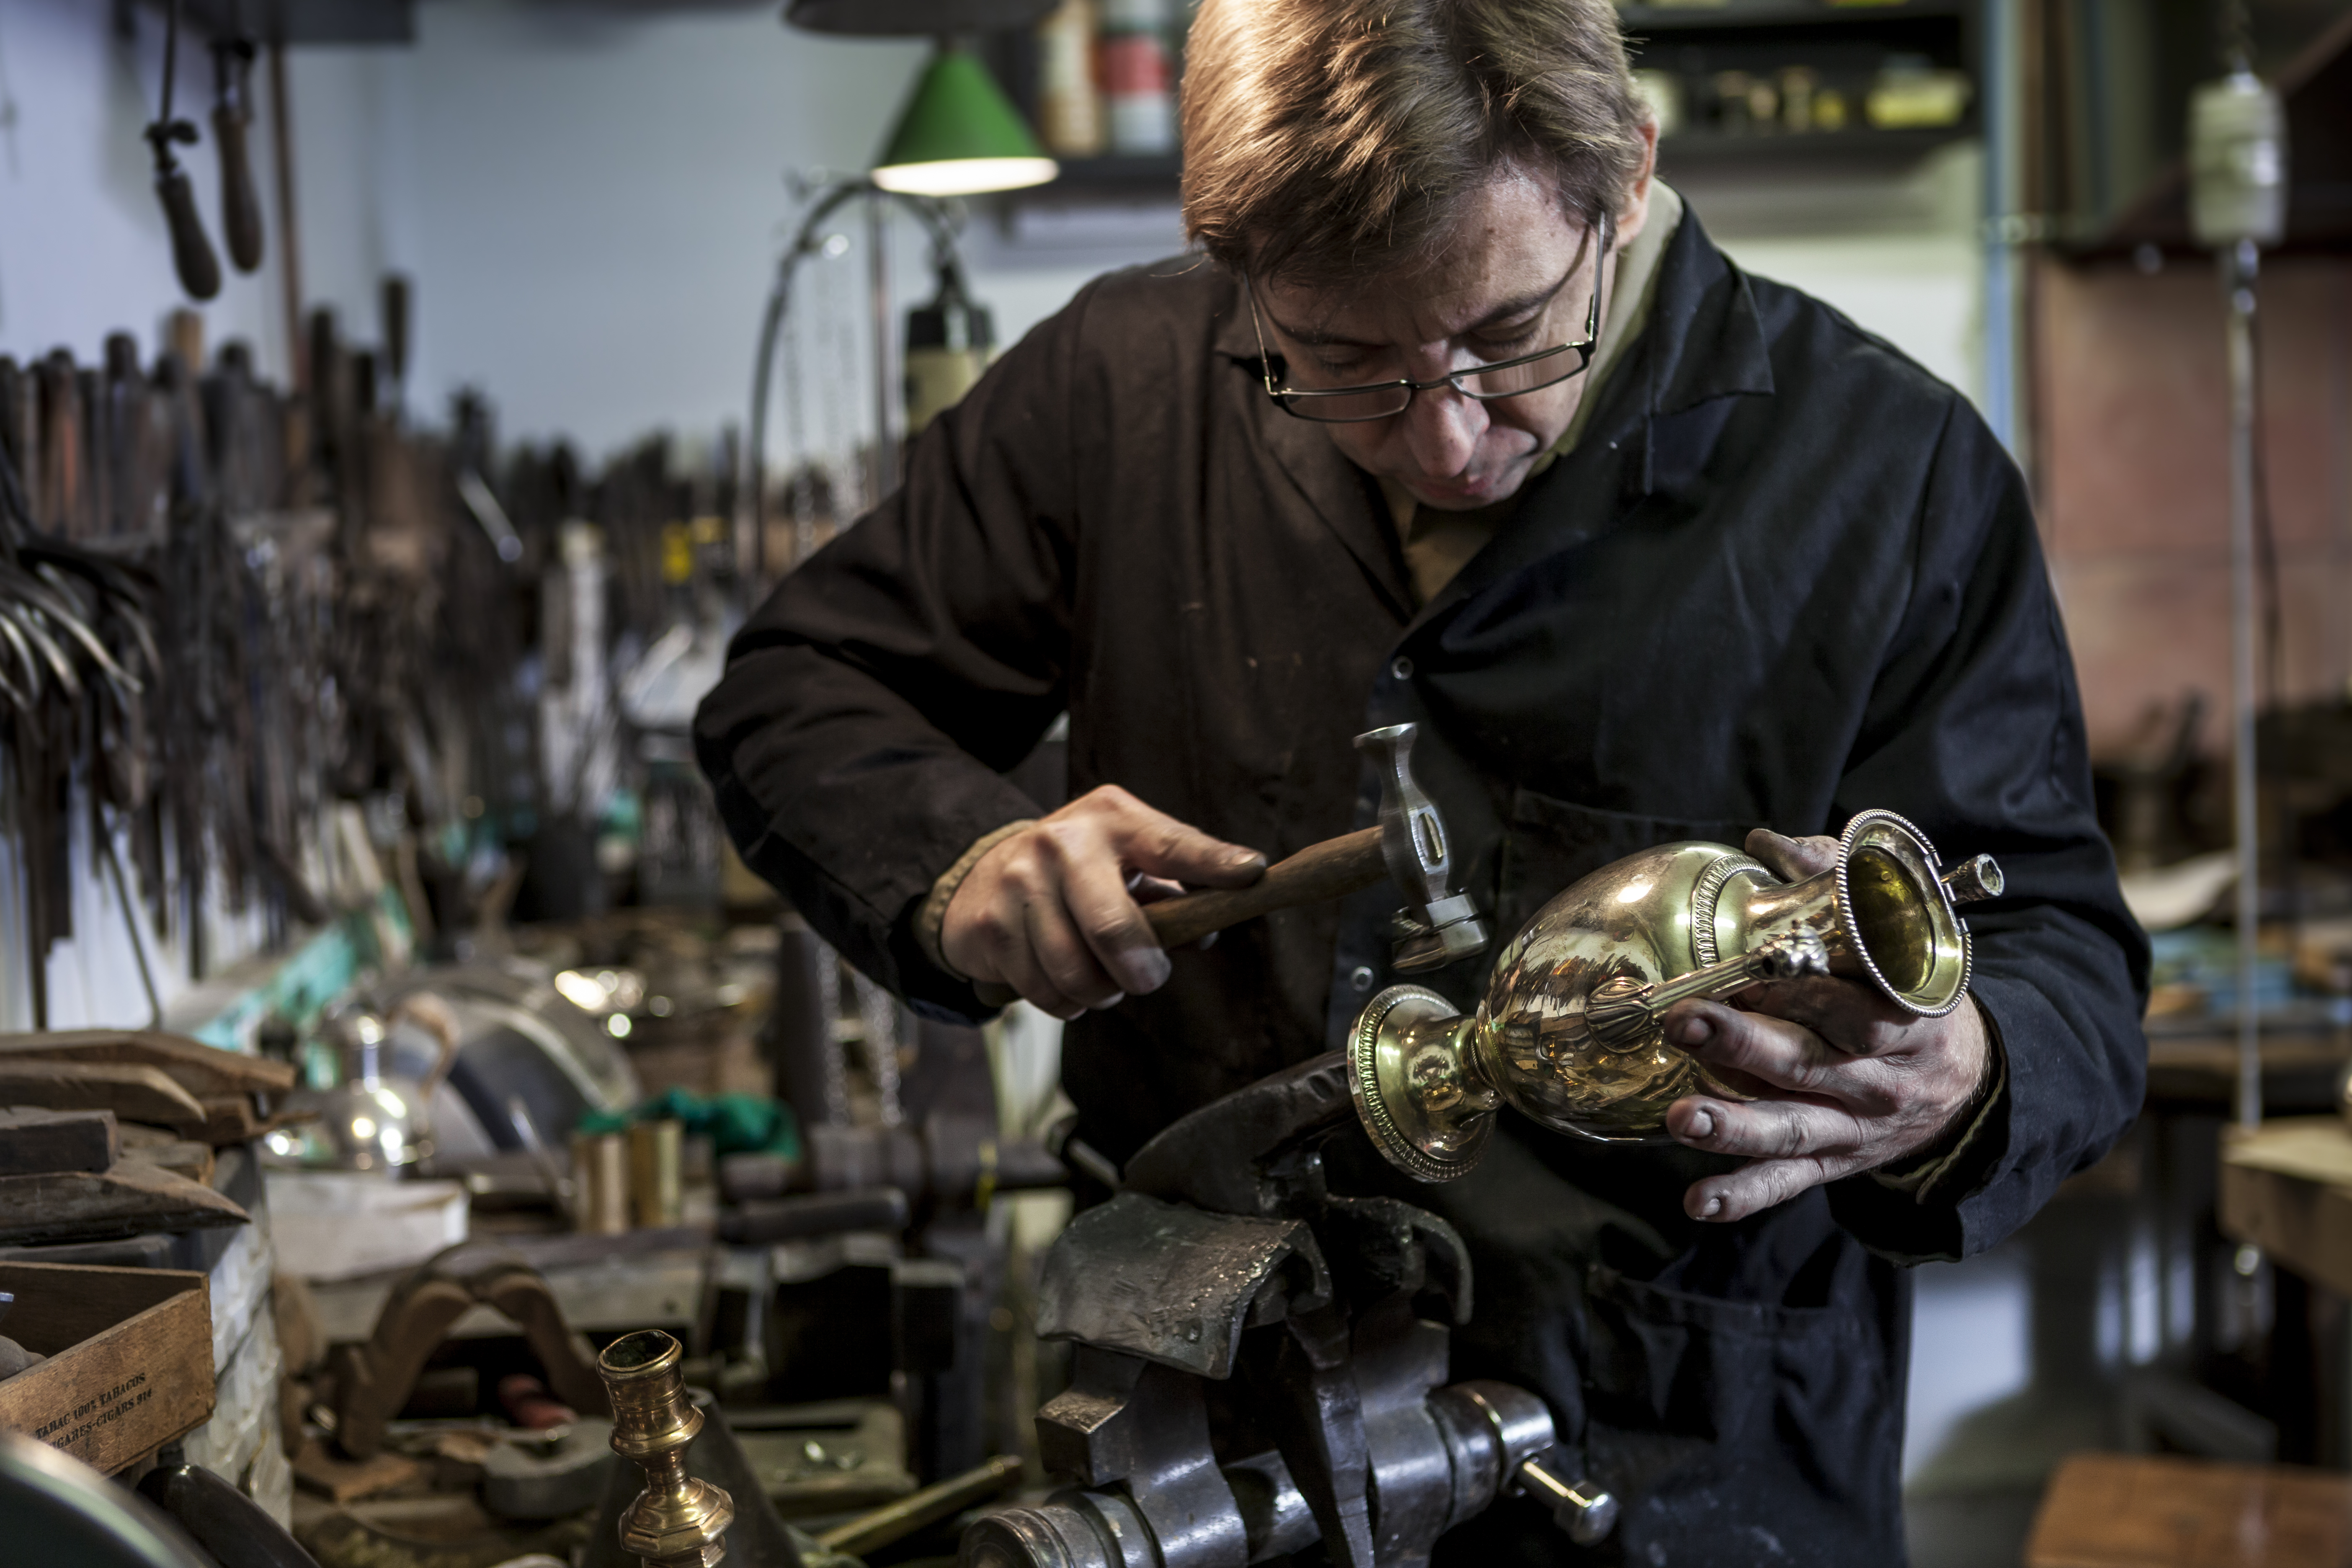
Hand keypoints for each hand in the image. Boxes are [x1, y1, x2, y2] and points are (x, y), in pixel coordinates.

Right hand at [943, 786, 1267, 1019]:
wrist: (983, 876)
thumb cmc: (1079, 874)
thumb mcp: (1128, 865)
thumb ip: (1174, 892)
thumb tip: (1209, 930)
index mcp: (1112, 819)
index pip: (1171, 844)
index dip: (1213, 863)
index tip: (1252, 873)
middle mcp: (1062, 841)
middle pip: (1113, 929)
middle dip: (1141, 972)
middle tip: (1148, 980)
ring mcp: (1020, 881)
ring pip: (1076, 972)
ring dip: (1099, 992)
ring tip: (1100, 980)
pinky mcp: (990, 923)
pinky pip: (1043, 990)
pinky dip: (1063, 1002)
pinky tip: (1063, 982)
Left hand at [1661, 828, 1991, 1223]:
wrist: (1969, 1085)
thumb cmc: (1909, 993)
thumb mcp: (1899, 939)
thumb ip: (1837, 887)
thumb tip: (1770, 842)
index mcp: (1905, 1016)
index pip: (1858, 1004)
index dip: (1807, 990)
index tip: (1753, 972)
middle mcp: (1881, 1077)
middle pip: (1811, 1062)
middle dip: (1745, 1044)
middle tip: (1685, 1023)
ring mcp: (1856, 1126)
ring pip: (1793, 1128)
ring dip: (1735, 1125)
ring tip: (1684, 1118)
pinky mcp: (1834, 1163)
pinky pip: (1787, 1182)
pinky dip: (1743, 1195)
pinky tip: (1699, 1202)